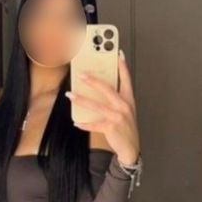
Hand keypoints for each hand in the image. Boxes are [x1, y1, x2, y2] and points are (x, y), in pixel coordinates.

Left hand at [65, 49, 139, 164]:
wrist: (131, 148)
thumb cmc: (125, 127)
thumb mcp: (124, 111)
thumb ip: (115, 100)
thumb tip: (98, 89)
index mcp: (128, 99)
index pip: (126, 79)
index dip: (122, 66)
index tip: (118, 54)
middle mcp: (124, 106)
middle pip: (107, 89)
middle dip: (93, 81)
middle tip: (81, 74)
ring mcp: (118, 116)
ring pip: (96, 105)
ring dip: (81, 100)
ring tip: (70, 95)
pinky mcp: (111, 127)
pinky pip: (94, 124)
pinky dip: (84, 124)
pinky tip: (76, 122)